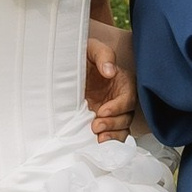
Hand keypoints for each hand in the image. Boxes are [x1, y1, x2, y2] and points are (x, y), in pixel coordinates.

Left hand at [84, 22, 139, 142]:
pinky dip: (108, 141)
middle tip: (96, 126)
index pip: (129, 98)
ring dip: (112, 135)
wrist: (63, 67)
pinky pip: (112, 135)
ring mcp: (111, 112)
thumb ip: (103, 55)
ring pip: (122, 128)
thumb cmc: (81, 55)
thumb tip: (110, 71)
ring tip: (98, 138)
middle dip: (113, 124)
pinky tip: (97, 143)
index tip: (103, 110)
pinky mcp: (101, 121)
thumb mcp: (91, 48)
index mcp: (122, 81)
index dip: (118, 107)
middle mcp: (119, 98)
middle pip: (127, 116)